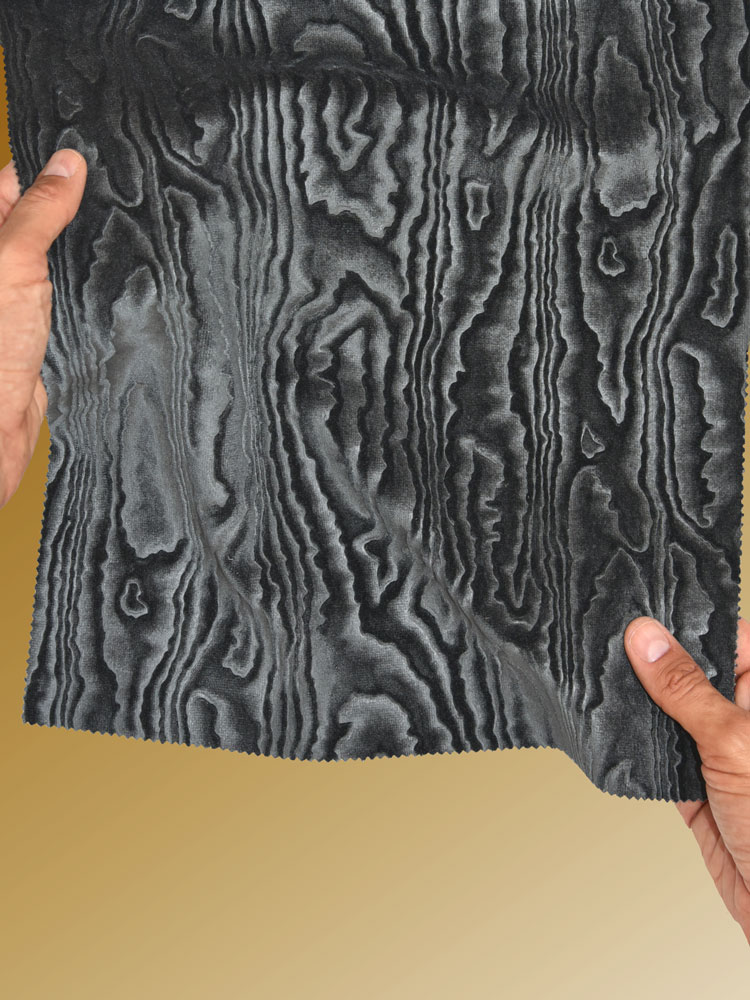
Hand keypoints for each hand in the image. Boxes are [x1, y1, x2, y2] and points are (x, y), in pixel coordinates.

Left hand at [0, 148, 86, 509]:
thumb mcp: (11, 262)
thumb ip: (38, 212)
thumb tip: (66, 164)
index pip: (8, 184)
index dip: (45, 168)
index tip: (87, 154)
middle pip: (34, 219)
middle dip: (72, 207)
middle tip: (116, 189)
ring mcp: (17, 298)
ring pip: (56, 257)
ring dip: (83, 249)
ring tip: (123, 228)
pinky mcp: (40, 328)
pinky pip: (67, 292)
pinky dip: (89, 284)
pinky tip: (114, 276)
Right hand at [624, 615, 749, 943]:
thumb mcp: (733, 742)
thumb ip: (686, 689)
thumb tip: (646, 637)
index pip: (729, 636)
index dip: (687, 619)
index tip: (641, 603)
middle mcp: (746, 718)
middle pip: (694, 672)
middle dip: (653, 659)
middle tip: (606, 635)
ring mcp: (721, 752)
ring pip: (672, 712)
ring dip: (640, 701)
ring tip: (599, 674)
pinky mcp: (698, 787)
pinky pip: (660, 753)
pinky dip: (636, 744)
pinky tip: (610, 728)